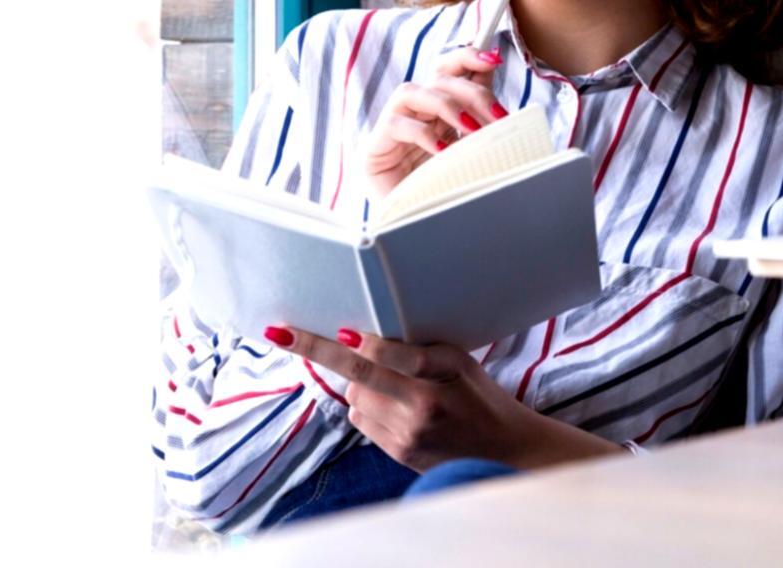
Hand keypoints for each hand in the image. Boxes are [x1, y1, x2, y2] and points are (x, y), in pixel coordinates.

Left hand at [267, 325, 619, 471]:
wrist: (503, 451)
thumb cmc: (480, 396)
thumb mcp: (460, 362)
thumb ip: (418, 349)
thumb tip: (365, 336)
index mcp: (440, 378)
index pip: (387, 355)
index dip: (359, 343)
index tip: (336, 329)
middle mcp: (420, 409)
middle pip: (357, 375)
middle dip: (316, 350)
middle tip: (279, 333)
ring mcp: (406, 435)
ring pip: (355, 398)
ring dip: (358, 383)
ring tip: (390, 382)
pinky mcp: (397, 453)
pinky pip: (363, 421)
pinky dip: (367, 406)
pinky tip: (393, 405)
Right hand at [362, 47, 507, 199]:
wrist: (411, 228)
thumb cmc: (443, 192)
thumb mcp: (470, 154)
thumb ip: (480, 126)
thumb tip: (506, 104)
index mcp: (435, 110)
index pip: (447, 70)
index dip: (468, 58)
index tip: (493, 58)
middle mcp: (412, 113)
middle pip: (437, 79)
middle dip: (472, 92)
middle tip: (497, 116)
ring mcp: (391, 127)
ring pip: (412, 92)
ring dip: (446, 105)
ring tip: (471, 128)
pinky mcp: (375, 147)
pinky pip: (396, 125)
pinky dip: (423, 134)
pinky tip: (443, 150)